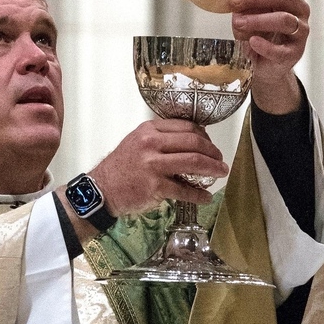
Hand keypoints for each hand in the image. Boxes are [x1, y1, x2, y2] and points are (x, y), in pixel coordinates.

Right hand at [87, 119, 228, 216]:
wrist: (102, 189)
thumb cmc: (120, 167)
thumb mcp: (136, 142)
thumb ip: (160, 139)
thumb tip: (192, 142)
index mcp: (149, 130)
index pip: (186, 126)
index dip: (204, 135)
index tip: (210, 144)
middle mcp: (151, 144)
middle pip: (193, 142)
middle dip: (213, 151)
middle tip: (220, 159)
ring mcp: (153, 165)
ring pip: (193, 162)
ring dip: (212, 168)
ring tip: (221, 172)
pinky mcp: (155, 187)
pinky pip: (184, 190)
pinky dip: (199, 195)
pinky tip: (205, 197)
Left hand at [229, 0, 309, 113]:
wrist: (263, 63)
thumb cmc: (258, 32)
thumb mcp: (250, 13)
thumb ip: (246, 5)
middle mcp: (300, 11)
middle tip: (234, 0)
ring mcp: (300, 32)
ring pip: (285, 20)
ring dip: (259, 20)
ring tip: (238, 22)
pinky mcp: (294, 53)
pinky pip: (281, 50)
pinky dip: (265, 45)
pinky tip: (252, 42)